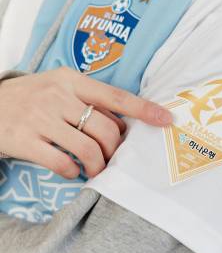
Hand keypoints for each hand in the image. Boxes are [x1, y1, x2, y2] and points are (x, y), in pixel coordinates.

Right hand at [0, 66, 172, 178]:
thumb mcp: (58, 87)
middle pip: (106, 129)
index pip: (116, 96)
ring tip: (94, 170)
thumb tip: (123, 125)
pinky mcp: (24, 139)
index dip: (144, 109)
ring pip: (87, 148)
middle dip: (115, 151)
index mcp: (71, 80)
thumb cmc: (30, 99)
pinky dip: (72, 172)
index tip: (167, 119)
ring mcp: (39, 117)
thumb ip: (88, 101)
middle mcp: (57, 95)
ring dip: (97, 166)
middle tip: (111, 160)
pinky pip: (61, 163)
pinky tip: (71, 171)